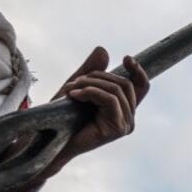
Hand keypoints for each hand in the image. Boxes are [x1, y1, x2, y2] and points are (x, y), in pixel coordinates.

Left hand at [45, 47, 149, 175]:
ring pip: (116, 90)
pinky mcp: (118, 129)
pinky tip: (74, 95)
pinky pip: (110, 100)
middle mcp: (129, 117)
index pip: (141, 86)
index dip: (138, 71)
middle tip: (75, 82)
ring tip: (71, 90)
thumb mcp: (78, 87)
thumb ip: (91, 71)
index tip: (126, 58)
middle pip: (125, 83)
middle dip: (98, 76)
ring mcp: (125, 124)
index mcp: (124, 108)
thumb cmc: (63, 117)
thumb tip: (104, 50)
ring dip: (90, 84)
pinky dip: (91, 92)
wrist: (50, 140)